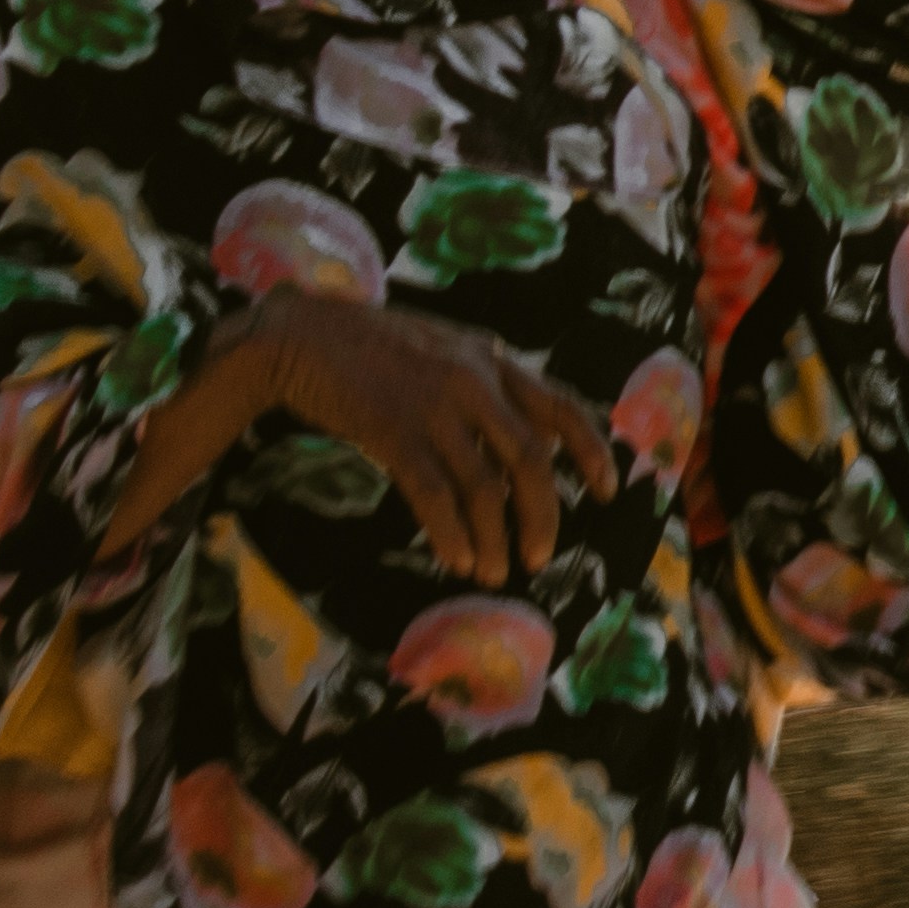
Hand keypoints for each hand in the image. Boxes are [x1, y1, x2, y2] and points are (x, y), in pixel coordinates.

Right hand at [214, 291, 617, 585]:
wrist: (301, 335)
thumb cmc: (374, 350)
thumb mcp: (447, 350)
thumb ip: (487, 386)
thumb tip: (523, 448)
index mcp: (492, 359)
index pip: (562, 405)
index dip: (592, 451)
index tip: (607, 491)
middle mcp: (474, 380)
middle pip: (531, 459)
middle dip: (543, 515)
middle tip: (539, 557)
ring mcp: (435, 405)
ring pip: (484, 486)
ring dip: (494, 538)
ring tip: (494, 572)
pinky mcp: (393, 431)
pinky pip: (435, 495)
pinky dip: (451, 533)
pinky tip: (456, 560)